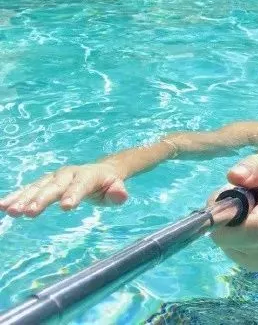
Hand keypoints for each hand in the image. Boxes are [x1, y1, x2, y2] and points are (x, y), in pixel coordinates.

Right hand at [0, 164, 127, 217]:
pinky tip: (3, 205)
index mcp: (88, 175)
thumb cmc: (109, 184)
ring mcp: (55, 177)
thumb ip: (118, 193)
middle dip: (42, 198)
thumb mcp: (117, 189)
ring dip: (24, 198)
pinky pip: (29, 188)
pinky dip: (17, 196)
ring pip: (38, 186)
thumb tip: (120, 195)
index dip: (73, 195)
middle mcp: (69, 174)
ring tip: (10, 211)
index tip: (65, 207)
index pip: (80, 185)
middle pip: (55, 186)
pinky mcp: (45, 182)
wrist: (100, 171)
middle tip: (29, 212)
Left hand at [207, 151, 257, 271]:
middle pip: (239, 239)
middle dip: (223, 218)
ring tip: (244, 210)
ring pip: (230, 244)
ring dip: (226, 226)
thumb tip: (233, 176)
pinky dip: (230, 236)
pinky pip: (230, 251)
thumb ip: (257, 166)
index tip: (214, 206)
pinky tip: (244, 224)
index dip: (229, 221)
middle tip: (230, 197)